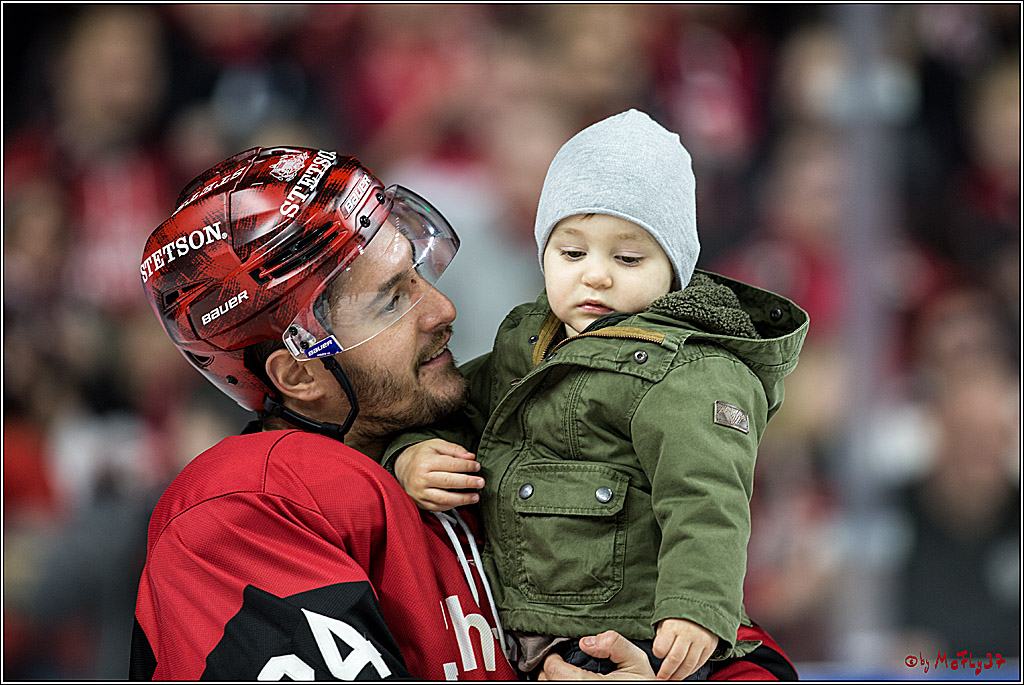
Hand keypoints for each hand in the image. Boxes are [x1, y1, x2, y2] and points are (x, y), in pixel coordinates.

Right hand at [393, 439, 483, 510]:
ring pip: (444, 498)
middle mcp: (421, 478)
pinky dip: (452, 505)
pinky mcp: (421, 503)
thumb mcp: (435, 445)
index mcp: (425, 462)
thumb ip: (454, 449)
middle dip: (467, 482)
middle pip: (448, 482)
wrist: (401, 467)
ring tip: (475, 497)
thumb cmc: (421, 455)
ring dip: (462, 499)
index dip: (466, 466)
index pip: (450, 464)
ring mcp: (420, 492)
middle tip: (481, 482)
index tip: (477, 466)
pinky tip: (462, 502)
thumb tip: (470, 457)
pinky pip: (439, 507)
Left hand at [538, 631, 655, 679]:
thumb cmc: (643, 682)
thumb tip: (587, 642)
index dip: (551, 661)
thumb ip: (614, 644)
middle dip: (549, 671)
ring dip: (552, 679)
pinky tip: (566, 680)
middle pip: (550, 683)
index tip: (555, 655)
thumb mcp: (636, 659)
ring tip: (560, 672)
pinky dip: (559, 683)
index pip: (557, 674)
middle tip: (556, 662)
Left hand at [652, 618, 716, 679]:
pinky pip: (699, 663)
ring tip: (671, 678)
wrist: (702, 607)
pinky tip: (683, 673)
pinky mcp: (709, 646)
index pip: (662, 646)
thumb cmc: (678, 617)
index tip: (657, 655)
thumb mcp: (666, 621)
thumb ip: (663, 637)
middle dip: (667, 671)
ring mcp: (700, 641)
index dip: (658, 653)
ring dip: (679, 675)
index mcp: (673, 626)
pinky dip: (690, 671)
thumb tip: (660, 655)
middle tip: (661, 677)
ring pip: (688, 664)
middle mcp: (687, 633)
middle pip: (675, 659)